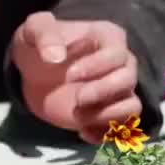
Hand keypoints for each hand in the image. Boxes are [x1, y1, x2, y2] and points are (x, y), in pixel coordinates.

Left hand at [10, 11, 140, 143]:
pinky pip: (123, 127)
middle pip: (129, 79)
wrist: (33, 74)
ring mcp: (117, 90)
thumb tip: (54, 56)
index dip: (97, 66)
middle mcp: (120, 63)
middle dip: (103, 92)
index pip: (117, 53)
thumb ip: (43, 35)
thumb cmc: (38, 46)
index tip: (70, 75)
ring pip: (132, 106)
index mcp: (107, 37)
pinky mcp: (110, 112)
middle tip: (77, 99)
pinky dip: (105, 133)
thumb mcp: (33, 30)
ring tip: (78, 116)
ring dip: (106, 115)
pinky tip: (82, 131)